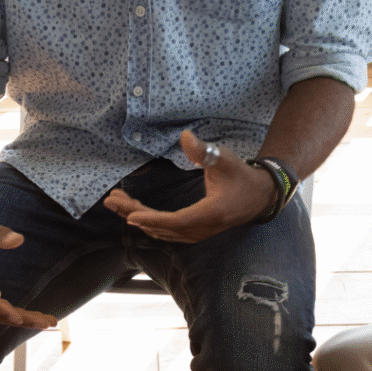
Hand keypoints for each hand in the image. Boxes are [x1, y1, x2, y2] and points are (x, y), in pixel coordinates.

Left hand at [103, 130, 277, 242]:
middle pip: (163, 227)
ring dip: (138, 218)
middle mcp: (202, 229)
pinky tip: (135, 215)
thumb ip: (203, 151)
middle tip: (112, 200)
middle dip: (134, 214)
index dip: (152, 219)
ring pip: (163, 231)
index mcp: (210, 213)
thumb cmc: (241, 176)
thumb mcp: (225, 159)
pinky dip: (150, 224)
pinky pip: (168, 232)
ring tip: (118, 204)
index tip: (130, 215)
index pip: (176, 221)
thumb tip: (184, 136)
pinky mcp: (196, 232)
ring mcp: (199, 234)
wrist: (260, 196)